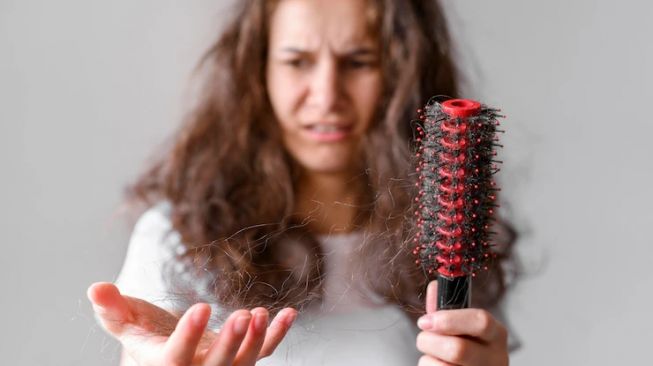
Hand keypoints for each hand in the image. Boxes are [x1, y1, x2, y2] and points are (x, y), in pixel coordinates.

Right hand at [87, 282, 296, 364]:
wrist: (168, 353)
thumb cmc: (144, 335)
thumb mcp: (125, 322)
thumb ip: (112, 308)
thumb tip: (95, 288)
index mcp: (163, 365)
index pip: (175, 359)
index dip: (189, 336)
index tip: (201, 306)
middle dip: (231, 343)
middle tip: (244, 316)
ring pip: (242, 364)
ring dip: (257, 341)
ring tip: (262, 314)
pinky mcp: (240, 359)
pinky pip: (263, 352)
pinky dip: (277, 335)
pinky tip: (289, 313)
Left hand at [415, 281, 508, 365]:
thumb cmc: (466, 346)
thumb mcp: (461, 326)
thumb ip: (446, 307)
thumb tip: (434, 286)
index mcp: (496, 334)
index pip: (481, 321)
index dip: (449, 320)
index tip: (425, 320)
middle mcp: (496, 358)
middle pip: (458, 350)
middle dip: (430, 341)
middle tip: (423, 339)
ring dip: (427, 358)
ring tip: (432, 355)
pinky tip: (437, 365)